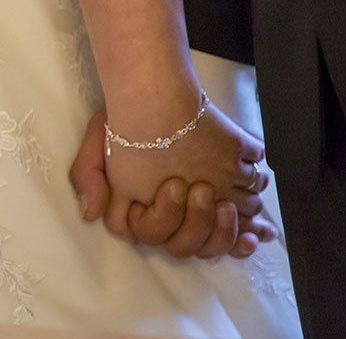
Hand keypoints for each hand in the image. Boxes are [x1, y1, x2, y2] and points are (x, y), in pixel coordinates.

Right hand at [70, 109, 276, 258]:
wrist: (156, 97)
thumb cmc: (128, 121)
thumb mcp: (97, 143)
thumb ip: (88, 177)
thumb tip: (91, 214)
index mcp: (137, 207)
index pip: (148, 235)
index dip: (164, 221)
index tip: (174, 186)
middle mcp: (166, 217)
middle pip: (183, 245)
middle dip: (196, 224)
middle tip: (203, 190)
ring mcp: (194, 217)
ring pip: (211, 246)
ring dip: (223, 232)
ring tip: (227, 204)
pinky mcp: (222, 210)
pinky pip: (237, 241)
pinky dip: (246, 239)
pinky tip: (257, 232)